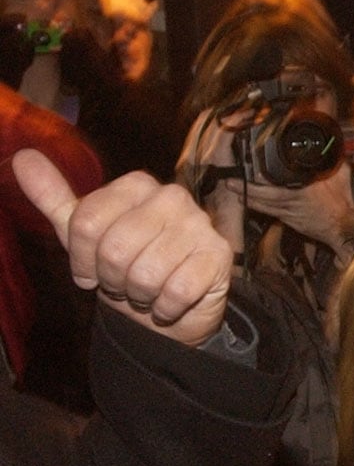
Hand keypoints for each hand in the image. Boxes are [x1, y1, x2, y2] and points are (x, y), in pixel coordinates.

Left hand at [13, 148, 230, 346]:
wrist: (171, 306)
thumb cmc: (127, 266)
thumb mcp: (84, 234)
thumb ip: (55, 198)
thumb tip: (22, 157)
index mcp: (138, 185)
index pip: (86, 222)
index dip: (81, 259)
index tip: (90, 271)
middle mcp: (171, 197)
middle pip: (114, 248)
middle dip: (112, 279)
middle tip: (122, 285)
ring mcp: (199, 225)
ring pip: (145, 272)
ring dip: (139, 296)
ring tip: (146, 292)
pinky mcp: (219, 256)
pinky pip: (176, 290)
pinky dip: (165, 307)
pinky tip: (168, 303)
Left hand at [221, 160, 353, 257]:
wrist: (344, 228)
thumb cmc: (342, 202)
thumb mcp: (341, 174)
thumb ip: (335, 157)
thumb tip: (333, 140)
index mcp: (305, 189)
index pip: (280, 181)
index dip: (262, 177)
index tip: (250, 168)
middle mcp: (294, 200)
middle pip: (264, 195)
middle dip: (246, 189)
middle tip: (231, 182)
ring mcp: (289, 212)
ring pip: (263, 205)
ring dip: (247, 197)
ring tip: (233, 188)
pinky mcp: (289, 220)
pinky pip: (268, 212)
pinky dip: (257, 206)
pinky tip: (247, 201)